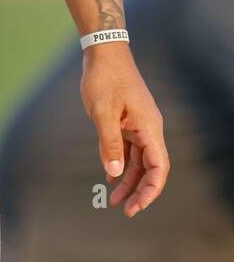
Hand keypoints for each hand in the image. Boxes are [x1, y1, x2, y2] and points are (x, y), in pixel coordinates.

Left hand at [79, 44, 169, 216]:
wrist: (104, 51)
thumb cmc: (104, 77)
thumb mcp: (102, 111)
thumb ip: (109, 143)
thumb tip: (114, 172)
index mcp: (148, 127)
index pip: (159, 168)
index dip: (151, 191)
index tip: (137, 207)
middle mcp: (148, 128)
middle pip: (150, 168)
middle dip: (139, 190)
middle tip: (125, 210)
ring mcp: (138, 124)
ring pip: (139, 160)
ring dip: (128, 179)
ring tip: (113, 199)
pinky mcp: (128, 120)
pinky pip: (129, 148)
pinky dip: (121, 163)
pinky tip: (110, 176)